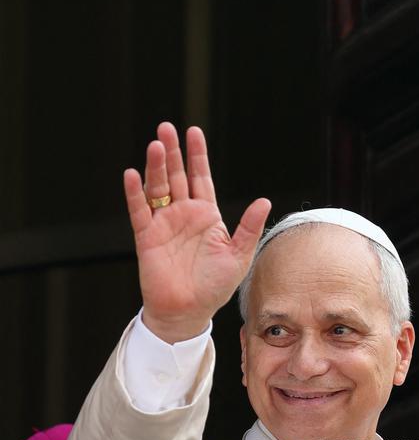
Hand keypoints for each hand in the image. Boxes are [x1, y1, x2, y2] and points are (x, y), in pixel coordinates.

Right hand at [124, 122, 270, 341]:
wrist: (189, 312)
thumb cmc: (215, 287)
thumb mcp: (239, 256)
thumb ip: (249, 228)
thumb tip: (264, 201)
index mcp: (206, 216)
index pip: (200, 178)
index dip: (197, 156)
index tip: (194, 132)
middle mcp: (183, 215)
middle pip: (176, 176)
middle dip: (173, 152)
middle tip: (167, 127)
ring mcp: (164, 224)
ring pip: (157, 188)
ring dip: (156, 167)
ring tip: (156, 145)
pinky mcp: (147, 237)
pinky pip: (139, 211)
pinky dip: (135, 193)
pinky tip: (133, 175)